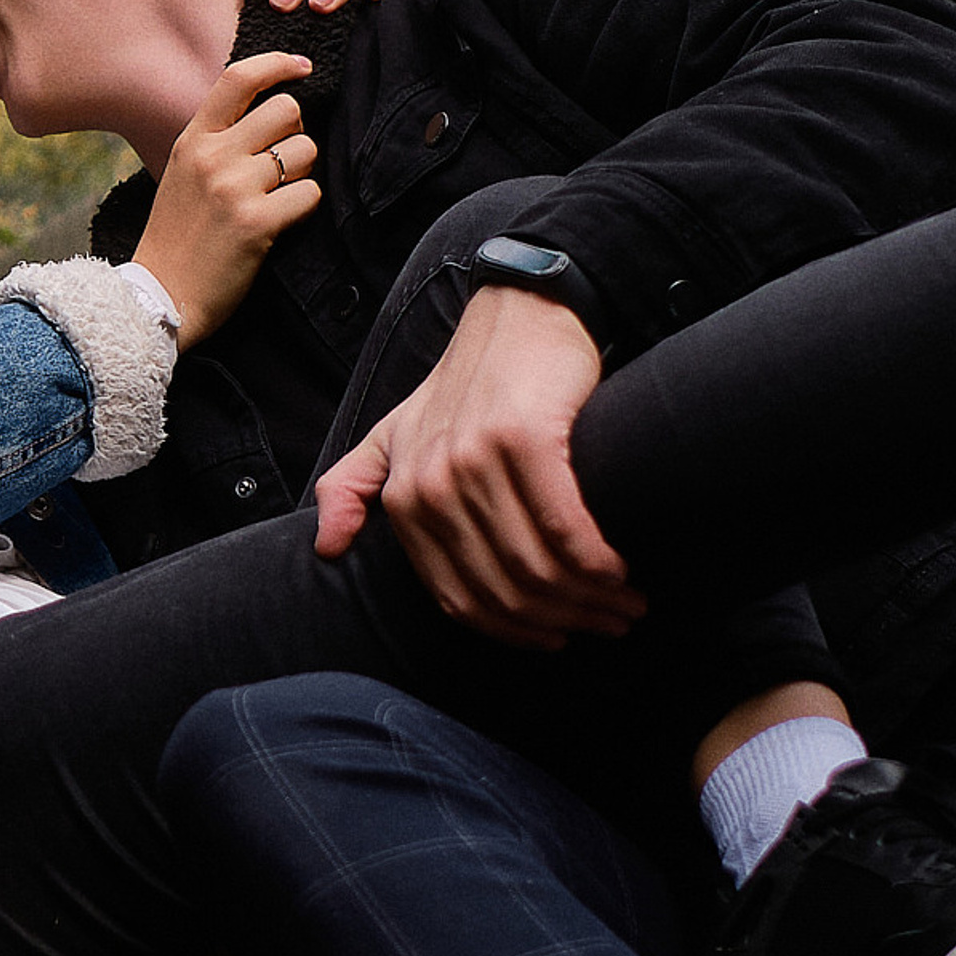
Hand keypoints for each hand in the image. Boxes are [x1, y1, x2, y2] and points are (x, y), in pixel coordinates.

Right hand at [132, 51, 320, 348]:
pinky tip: (282, 223)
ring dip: (304, 174)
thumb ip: (216, 142)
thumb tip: (271, 115)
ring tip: (279, 198)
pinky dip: (304, 208)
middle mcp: (213, 157)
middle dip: (297, 134)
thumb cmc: (175, 239)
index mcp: (193, 141)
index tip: (301, 68)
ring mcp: (234, 189)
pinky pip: (310, 194)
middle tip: (284, 163)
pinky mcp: (256, 223)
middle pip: (286, 110)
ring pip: (305, 151)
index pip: (238, 79)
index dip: (279, 64)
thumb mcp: (182, 176)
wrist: (159, 297)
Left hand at [311, 284, 645, 647]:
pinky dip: (597, 561)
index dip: (513, 632)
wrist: (516, 315)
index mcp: (403, 496)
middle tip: (611, 626)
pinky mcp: (525, 440)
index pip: (459, 598)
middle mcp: (432, 484)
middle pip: (505, 589)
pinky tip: (620, 571)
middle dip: (564, 621)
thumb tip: (326, 548)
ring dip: (591, 599)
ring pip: (536, 566)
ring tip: (628, 606)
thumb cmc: (465, 385)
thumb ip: (354, 488)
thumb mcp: (393, 433)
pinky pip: (563, 526)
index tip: (557, 640)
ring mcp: (475, 461)